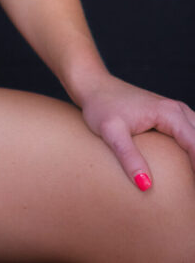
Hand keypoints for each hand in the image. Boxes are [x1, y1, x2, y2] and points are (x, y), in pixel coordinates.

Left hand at [78, 72, 194, 188]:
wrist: (93, 85)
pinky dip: (194, 148)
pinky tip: (189, 167)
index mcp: (168, 113)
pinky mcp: (170, 117)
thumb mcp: (110, 131)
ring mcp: (175, 112)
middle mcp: (177, 110)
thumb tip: (145, 186)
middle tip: (194, 193)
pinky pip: (192, 134)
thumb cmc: (100, 106)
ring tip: (192, 183)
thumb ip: (128, 157)